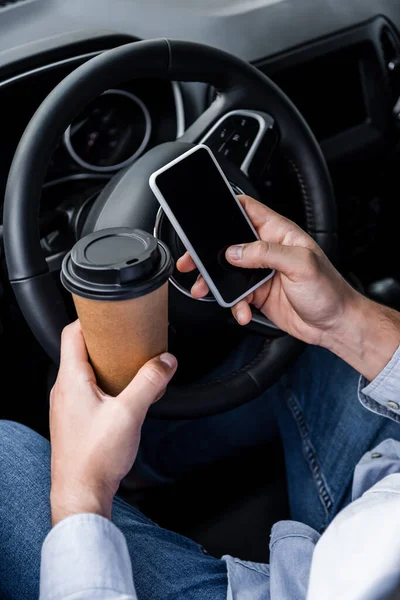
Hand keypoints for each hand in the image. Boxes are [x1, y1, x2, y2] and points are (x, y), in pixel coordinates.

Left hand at [50, 320, 176, 525]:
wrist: (81, 493)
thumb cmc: (95, 458)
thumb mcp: (130, 413)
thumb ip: (149, 383)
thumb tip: (166, 361)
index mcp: (70, 380)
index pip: (71, 333)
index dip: (90, 318)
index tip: (109, 313)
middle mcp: (64, 389)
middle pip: (80, 350)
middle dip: (105, 340)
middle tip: (129, 337)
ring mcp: (67, 405)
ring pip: (85, 371)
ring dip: (107, 363)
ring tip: (131, 363)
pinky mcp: (75, 419)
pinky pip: (88, 389)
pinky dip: (105, 382)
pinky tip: (124, 393)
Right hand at [178, 195, 399, 379]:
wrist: (334, 325)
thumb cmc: (329, 290)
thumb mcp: (301, 264)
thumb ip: (266, 253)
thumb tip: (235, 251)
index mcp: (279, 233)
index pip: (248, 209)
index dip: (227, 208)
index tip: (205, 215)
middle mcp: (268, 250)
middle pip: (229, 243)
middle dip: (208, 253)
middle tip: (191, 262)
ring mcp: (261, 273)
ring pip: (227, 272)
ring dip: (215, 283)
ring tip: (205, 290)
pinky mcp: (258, 294)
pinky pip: (236, 296)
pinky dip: (234, 305)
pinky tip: (243, 312)